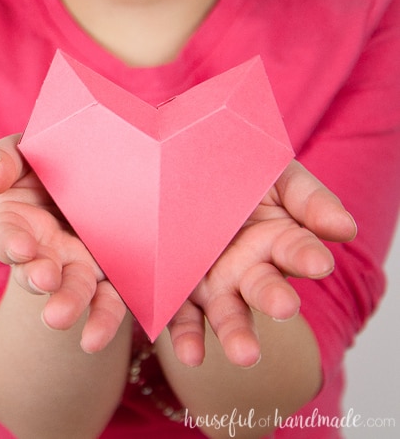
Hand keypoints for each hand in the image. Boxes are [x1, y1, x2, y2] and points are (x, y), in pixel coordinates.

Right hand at [0, 134, 126, 352]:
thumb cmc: (50, 159)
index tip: (21, 246)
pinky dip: (102, 319)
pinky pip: (107, 302)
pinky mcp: (110, 276)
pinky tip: (95, 336)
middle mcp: (44, 250)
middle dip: (37, 278)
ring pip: (72, 291)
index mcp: (17, 222)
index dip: (10, 243)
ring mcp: (77, 265)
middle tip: (44, 279)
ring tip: (61, 317)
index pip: (5, 237)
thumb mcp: (21, 153)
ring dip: (68, 303)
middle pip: (35, 272)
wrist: (96, 171)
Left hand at [166, 160, 357, 367]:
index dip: (306, 254)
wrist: (180, 169)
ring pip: (227, 312)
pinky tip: (191, 355)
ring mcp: (215, 283)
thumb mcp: (274, 175)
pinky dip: (186, 336)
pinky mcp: (180, 292)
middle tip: (284, 307)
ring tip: (244, 353)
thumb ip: (308, 198)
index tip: (317, 262)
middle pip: (265, 287)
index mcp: (277, 238)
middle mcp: (248, 267)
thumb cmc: (237, 175)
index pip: (297, 248)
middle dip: (274, 298)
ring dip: (235, 333)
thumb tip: (345, 228)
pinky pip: (182, 317)